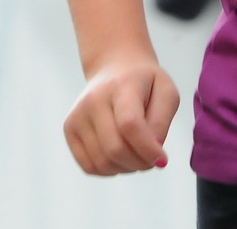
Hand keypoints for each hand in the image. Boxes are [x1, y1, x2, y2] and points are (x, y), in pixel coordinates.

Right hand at [63, 57, 178, 175]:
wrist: (113, 67)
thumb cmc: (144, 83)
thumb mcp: (166, 92)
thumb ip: (162, 121)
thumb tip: (152, 152)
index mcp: (120, 86)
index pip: (130, 125)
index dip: (148, 149)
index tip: (162, 160)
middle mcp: (93, 100)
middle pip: (115, 149)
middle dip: (140, 163)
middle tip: (151, 160)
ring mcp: (78, 115)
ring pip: (102, 162)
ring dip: (126, 168)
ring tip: (136, 155)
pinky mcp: (69, 128)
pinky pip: (89, 166)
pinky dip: (109, 170)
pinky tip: (119, 157)